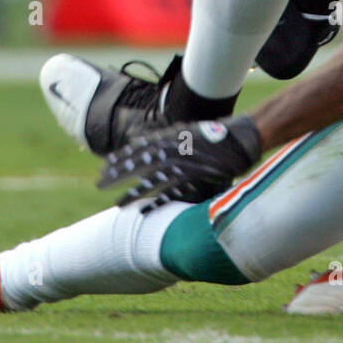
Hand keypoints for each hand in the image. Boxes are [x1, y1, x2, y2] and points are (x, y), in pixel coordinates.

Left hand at [97, 115, 261, 210]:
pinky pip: (172, 191)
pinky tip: (144, 211)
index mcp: (172, 136)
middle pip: (139, 162)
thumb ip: (169, 137)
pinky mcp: (197, 177)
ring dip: (133, 193)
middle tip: (99, 184)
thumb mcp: (188, 131)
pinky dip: (157, 201)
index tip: (104, 165)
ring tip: (117, 205)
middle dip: (117, 173)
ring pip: (152, 179)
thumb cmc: (216, 136)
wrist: (242, 136)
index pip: (139, 146)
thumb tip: (146, 140)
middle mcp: (174, 148)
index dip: (121, 156)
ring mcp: (185, 163)